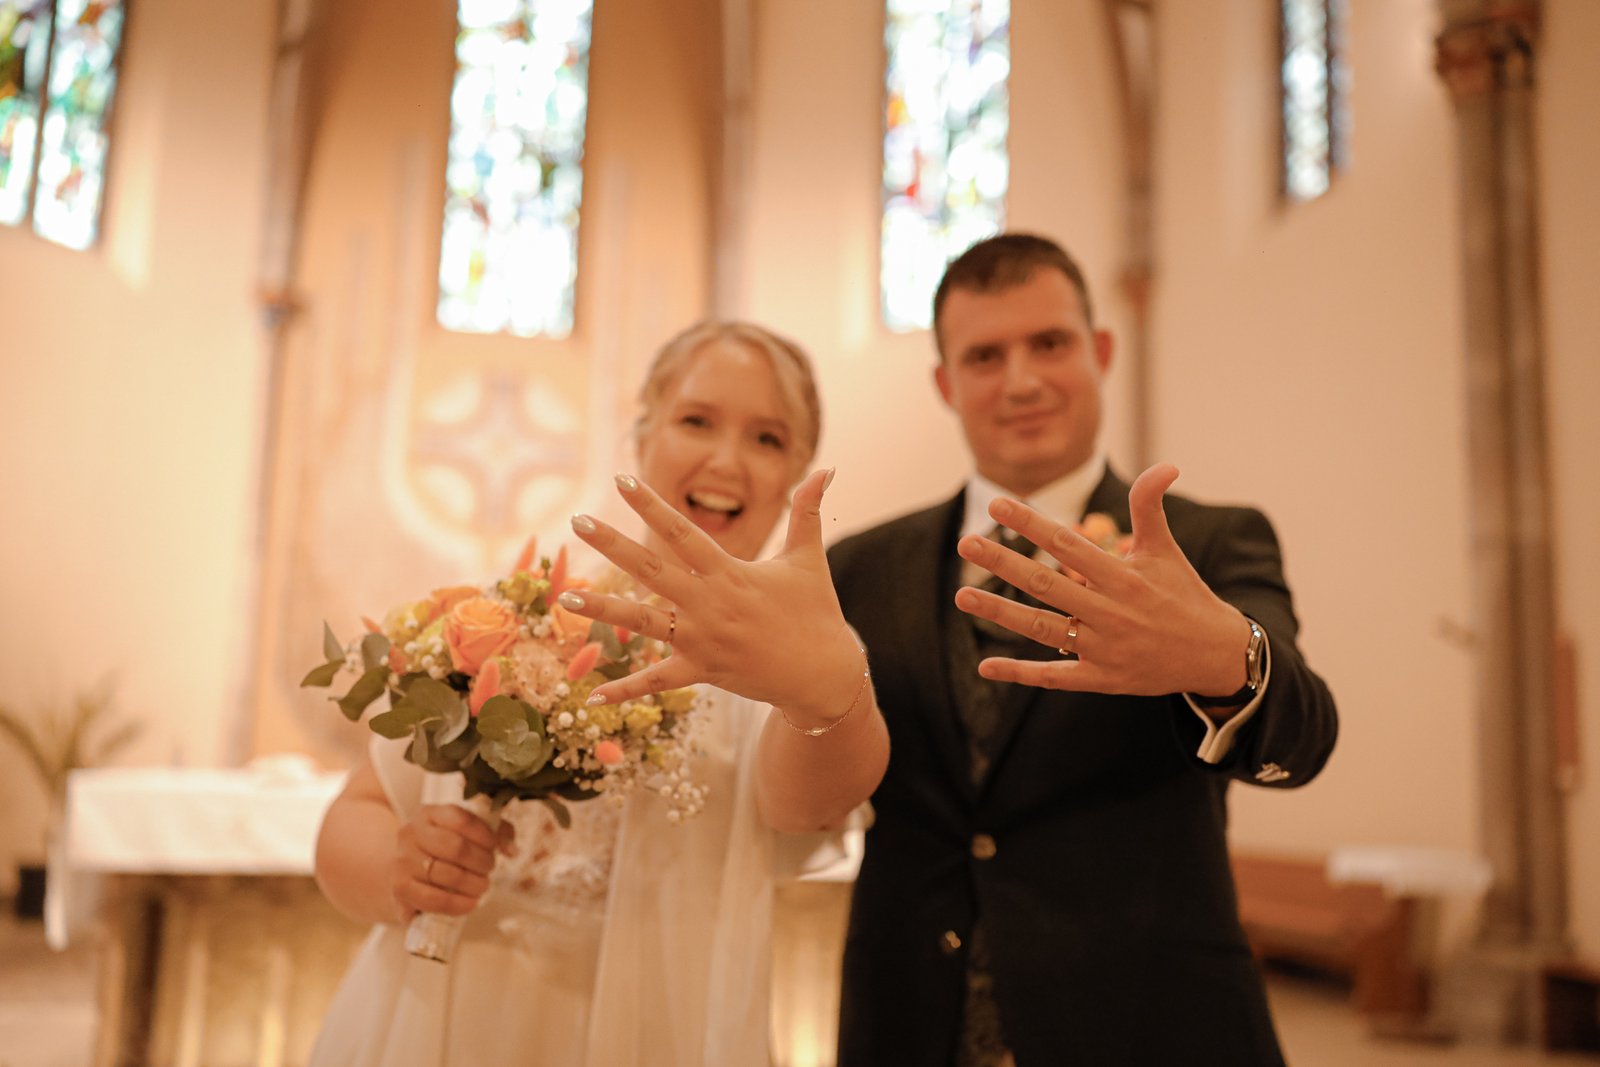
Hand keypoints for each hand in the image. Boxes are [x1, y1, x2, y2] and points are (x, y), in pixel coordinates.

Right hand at [391, 803, 515, 918]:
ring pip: (446, 875)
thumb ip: (496, 833)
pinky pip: (432, 899)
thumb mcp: (466, 831)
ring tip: (483, 886)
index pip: (462, 819)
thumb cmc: (443, 848)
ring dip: (473, 884)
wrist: (405, 872)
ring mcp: (402, 861)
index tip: (494, 847)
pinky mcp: (400, 888)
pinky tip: (471, 903)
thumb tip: (512, 850)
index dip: (485, 835)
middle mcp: (411, 833)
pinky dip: (457, 904)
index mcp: (429, 813)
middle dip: (481, 861)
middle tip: (489, 869)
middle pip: (455, 847)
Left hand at [559, 469, 863, 720]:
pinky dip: (626, 689)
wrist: (824, 672)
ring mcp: (702, 640)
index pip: (683, 532)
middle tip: (577, 522)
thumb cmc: (815, 612)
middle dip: (612, 545)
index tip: (622, 481)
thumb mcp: (809, 558)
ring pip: (642, 623)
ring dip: (602, 609)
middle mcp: (709, 604)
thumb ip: (808, 511)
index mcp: (730, 573)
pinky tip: (591, 695)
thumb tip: (827, 468)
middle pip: (651, 570)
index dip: (651, 506)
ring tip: (565, 597)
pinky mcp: (701, 671)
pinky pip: (657, 682)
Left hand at [953, 463, 1250, 697]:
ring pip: (1043, 628)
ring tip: (962, 596)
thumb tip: (1164, 465)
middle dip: (1003, 563)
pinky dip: (1021, 673)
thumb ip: (1150, 506)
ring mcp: (1104, 648)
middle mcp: (1111, 612)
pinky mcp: (1102, 679)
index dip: (1031, 524)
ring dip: (1001, 613)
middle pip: (1047, 584)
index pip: (1067, 545)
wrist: (1215, 655)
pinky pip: (1054, 677)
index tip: (998, 504)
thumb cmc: (1184, 594)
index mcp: (1124, 577)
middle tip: (966, 543)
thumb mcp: (1166, 549)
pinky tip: (987, 667)